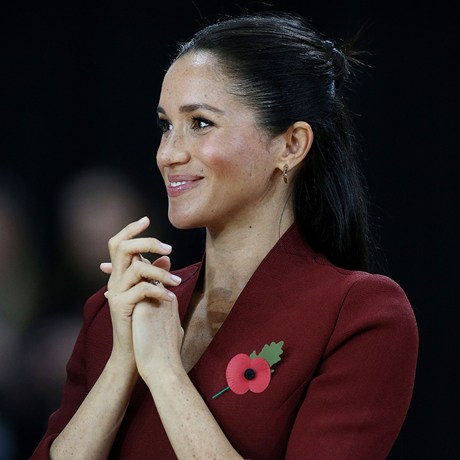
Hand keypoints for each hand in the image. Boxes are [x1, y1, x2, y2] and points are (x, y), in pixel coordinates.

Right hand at [102, 216, 180, 371]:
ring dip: (161, 273)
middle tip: (169, 248)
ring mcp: (116, 293)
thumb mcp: (151, 295)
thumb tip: (166, 259)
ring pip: (137, 267)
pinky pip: (142, 289)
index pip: (119, 243)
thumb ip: (156, 275)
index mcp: (120, 275)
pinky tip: (171, 299)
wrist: (134, 353)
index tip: (147, 218)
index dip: (131, 229)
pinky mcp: (121, 306)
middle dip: (147, 241)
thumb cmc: (144, 322)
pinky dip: (159, 291)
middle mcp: (114, 280)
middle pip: (123, 247)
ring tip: (178, 282)